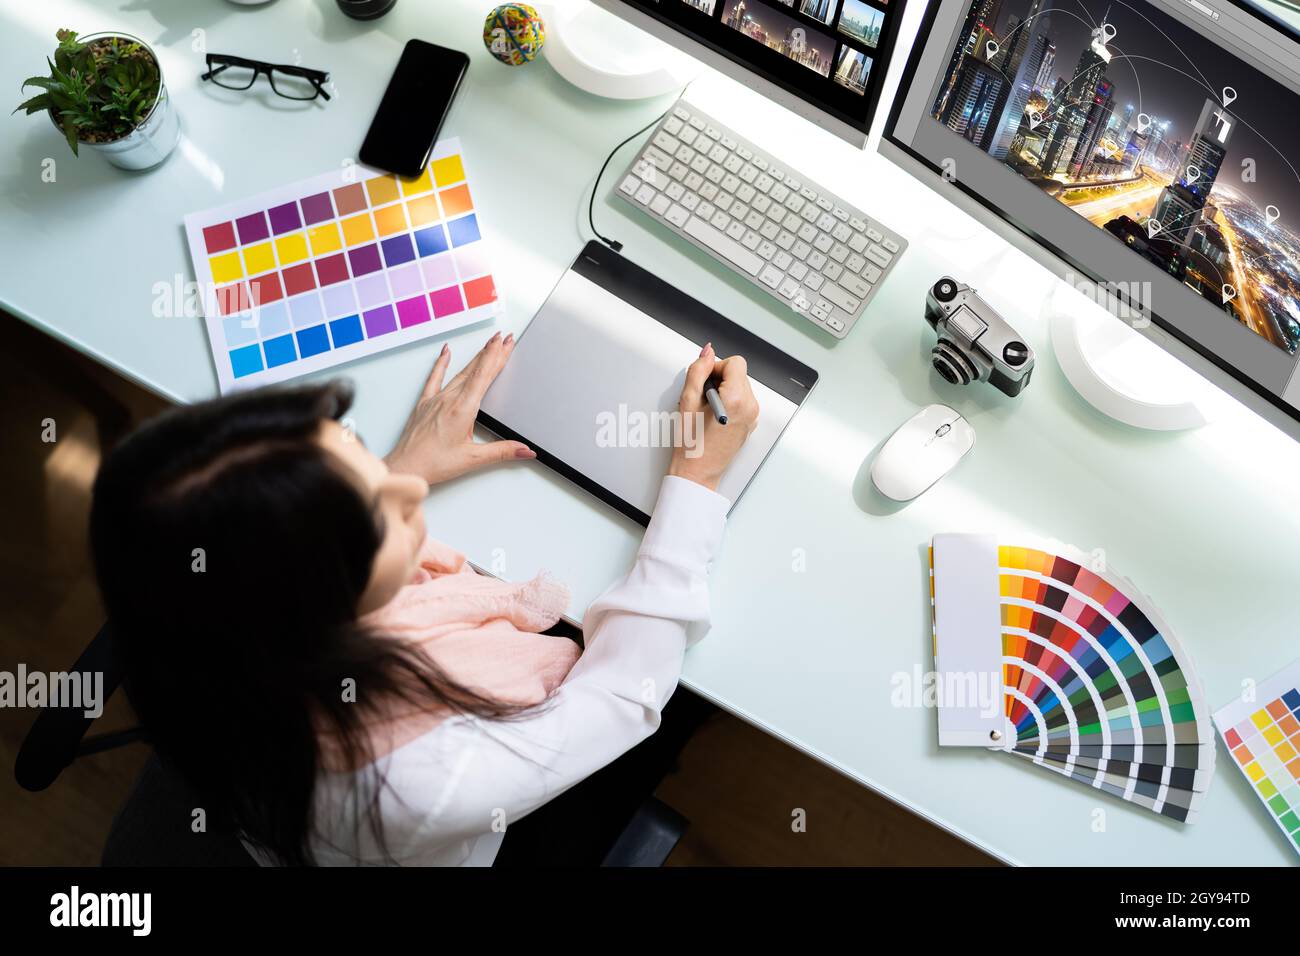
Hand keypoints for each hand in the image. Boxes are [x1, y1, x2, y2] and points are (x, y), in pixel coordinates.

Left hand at [385, 332, 534, 484]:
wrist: (405, 467)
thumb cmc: (433, 463)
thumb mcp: (473, 459)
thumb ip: (502, 452)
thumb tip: (525, 450)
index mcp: (462, 409)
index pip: (484, 376)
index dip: (496, 356)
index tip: (504, 342)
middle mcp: (448, 399)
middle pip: (475, 370)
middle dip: (492, 352)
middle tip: (504, 338)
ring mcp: (435, 399)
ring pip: (459, 372)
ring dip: (475, 357)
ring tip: (487, 345)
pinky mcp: (424, 403)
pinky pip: (434, 378)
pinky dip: (441, 363)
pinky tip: (445, 351)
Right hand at [668, 343, 758, 491]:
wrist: (698, 471)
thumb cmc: (692, 443)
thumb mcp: (688, 401)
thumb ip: (698, 371)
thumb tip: (707, 353)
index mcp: (736, 399)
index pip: (735, 363)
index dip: (716, 367)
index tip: (705, 381)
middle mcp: (750, 407)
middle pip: (739, 374)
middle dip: (720, 379)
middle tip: (703, 398)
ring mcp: (753, 416)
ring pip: (741, 386)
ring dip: (725, 390)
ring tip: (708, 409)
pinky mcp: (751, 422)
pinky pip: (743, 400)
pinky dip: (730, 401)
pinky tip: (715, 415)